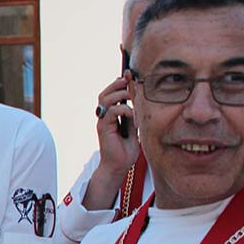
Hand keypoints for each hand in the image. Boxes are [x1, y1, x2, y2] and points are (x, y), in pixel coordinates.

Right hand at [85, 77, 141, 210]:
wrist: (118, 167)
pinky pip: (111, 111)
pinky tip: (132, 115)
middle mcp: (104, 117)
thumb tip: (141, 102)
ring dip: (119, 94)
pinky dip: (123, 109)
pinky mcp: (104, 128)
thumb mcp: (134, 128)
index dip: (119, 84)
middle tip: (128, 80)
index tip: (130, 76)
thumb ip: (134, 115)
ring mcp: (102, 122)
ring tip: (130, 95)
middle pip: (104, 93)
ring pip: (104, 99)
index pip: (111, 94)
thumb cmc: (126, 151)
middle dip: (116, 84)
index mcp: (111, 116)